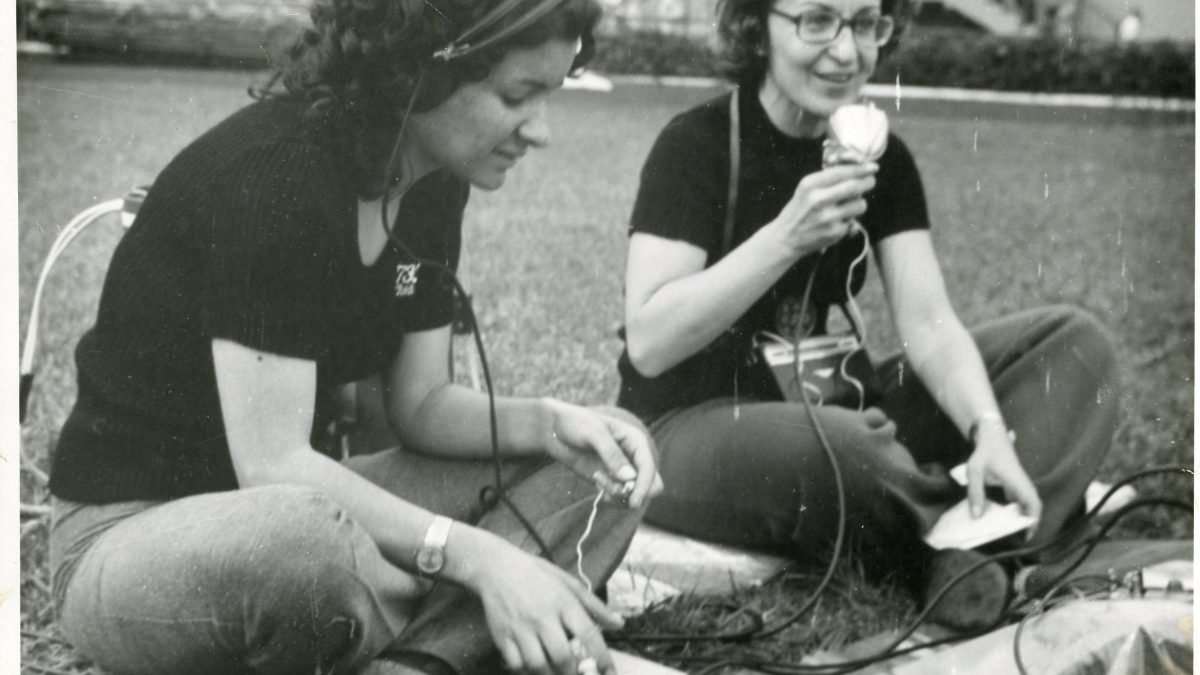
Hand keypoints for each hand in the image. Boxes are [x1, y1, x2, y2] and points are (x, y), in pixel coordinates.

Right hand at [476, 545, 625, 674]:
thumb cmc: (538, 576)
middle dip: (573, 672)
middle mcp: (542, 617)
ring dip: (551, 674)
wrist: (498, 568)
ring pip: (538, 664)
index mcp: (563, 602)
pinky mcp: (502, 636)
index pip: (587, 633)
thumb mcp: (569, 584)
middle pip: (562, 655)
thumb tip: (619, 624)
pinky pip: (516, 664)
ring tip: (558, 673)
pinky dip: (527, 671)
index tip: (609, 671)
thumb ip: (595, 606)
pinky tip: (535, 668)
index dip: (601, 657)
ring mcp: (520, 628)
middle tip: (578, 674)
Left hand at [543, 400, 662, 508]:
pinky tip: (596, 480)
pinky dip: (611, 496)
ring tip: (598, 479)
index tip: (632, 502)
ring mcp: (622, 470)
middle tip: (612, 489)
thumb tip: (630, 478)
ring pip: (635, 495)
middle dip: (635, 493)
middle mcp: (633, 457)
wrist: (555, 428)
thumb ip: (612, 455)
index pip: (649, 469)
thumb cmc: (575, 423)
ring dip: (619, 495)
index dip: (644, 487)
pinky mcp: (610, 480)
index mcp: (636, 441)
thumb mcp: (594, 434)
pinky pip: (620, 497)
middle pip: (652, 486)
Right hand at [771, 163, 877, 257]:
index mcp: (810, 184)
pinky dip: (850, 220)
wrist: (785, 238)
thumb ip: (828, 178)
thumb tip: (859, 168)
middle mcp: (818, 199)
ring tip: (849, 205)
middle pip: (855, 186)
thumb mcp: (807, 188)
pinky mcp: (834, 232)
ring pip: (860, 205)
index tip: (873, 167)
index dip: (861, 169)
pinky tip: (837, 222)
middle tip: (871, 181)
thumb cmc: (799, 209)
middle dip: (868, 182)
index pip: (842, 172)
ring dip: (859, 203)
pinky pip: (854, 221)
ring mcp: (827, 217)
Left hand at [965, 421, 1042, 537]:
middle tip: (1017, 537)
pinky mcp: (1014, 481)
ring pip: (1027, 502)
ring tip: (1009, 530)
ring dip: (1022, 516)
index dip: (1033, 520)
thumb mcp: (975, 471)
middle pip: (1033, 505)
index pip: (1033, 503)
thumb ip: (975, 493)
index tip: (1027, 535)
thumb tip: (977, 517)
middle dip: (1029, 522)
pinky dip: (1015, 508)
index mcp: (1017, 481)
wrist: (991, 433)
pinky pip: (1019, 498)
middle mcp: (1022, 482)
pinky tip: (1002, 516)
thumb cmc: (984, 451)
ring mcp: (1019, 482)